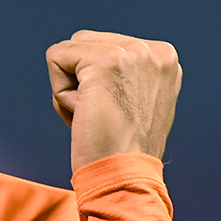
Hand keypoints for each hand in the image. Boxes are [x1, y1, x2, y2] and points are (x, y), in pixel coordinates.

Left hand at [45, 30, 181, 173]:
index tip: (118, 114)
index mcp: (164, 58)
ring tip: (96, 115)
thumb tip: (87, 64)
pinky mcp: (106, 61)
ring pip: (68, 52)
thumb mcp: (138, 101)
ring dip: (70, 88)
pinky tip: (85, 114)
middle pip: (84, 43)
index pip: (104, 46)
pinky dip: (60, 93)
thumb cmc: (123, 150)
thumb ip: (125, 74)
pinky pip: (56, 58)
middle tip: (104, 116)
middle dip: (81, 82)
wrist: (125, 177)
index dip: (96, 84)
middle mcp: (154, 50)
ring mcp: (132, 53)